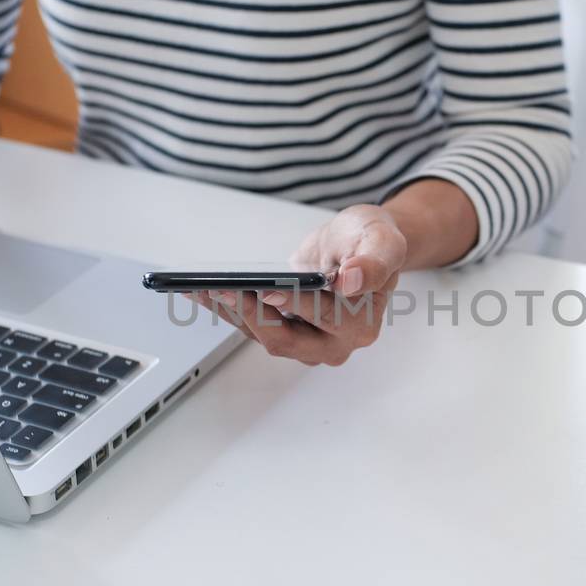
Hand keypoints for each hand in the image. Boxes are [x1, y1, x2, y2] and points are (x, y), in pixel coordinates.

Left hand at [195, 204, 407, 365]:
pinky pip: (254, 328)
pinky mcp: (288, 335)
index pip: (322, 315)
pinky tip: (206, 292)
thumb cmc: (370, 243)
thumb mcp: (383, 240)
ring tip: (201, 289)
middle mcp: (335, 343)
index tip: (266, 289)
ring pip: (264, 337)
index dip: (293, 303)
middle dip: (251, 315)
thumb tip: (352, 282)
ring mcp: (309, 344)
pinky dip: (230, 311)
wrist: (359, 248)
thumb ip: (375, 261)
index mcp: (361, 323)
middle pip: (285, 339)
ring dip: (231, 314)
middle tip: (222, 289)